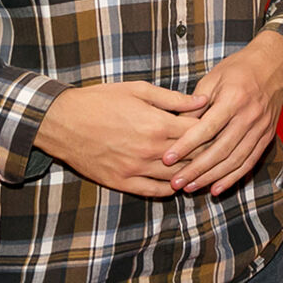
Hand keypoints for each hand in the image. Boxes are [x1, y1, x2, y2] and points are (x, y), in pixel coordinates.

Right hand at [34, 81, 207, 195]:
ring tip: (204, 170)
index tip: (220, 128)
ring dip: (192, 174)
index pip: (199, 132)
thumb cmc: (101, 100)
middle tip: (218, 150)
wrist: (62, 121)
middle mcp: (150, 149)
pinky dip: (170, 189)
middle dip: (207, 153)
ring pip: (176, 177)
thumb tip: (203, 102)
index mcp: (158, 124)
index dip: (213, 130)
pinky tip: (178, 184)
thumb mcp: (139, 90)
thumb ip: (174, 99)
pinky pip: (153, 191)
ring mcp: (136, 168)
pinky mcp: (121, 181)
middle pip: (193, 156)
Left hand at [164, 31, 282, 195]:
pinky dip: (233, 177)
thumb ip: (195, 105)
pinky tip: (217, 188)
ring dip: (211, 177)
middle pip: (220, 149)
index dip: (186, 146)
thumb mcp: (212, 79)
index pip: (206, 128)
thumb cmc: (238, 69)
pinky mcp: (267, 135)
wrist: (274, 64)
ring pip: (235, 160)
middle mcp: (249, 115)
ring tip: (190, 188)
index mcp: (234, 99)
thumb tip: (176, 130)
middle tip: (175, 182)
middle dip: (196, 169)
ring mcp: (261, 127)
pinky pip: (250, 161)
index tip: (167, 159)